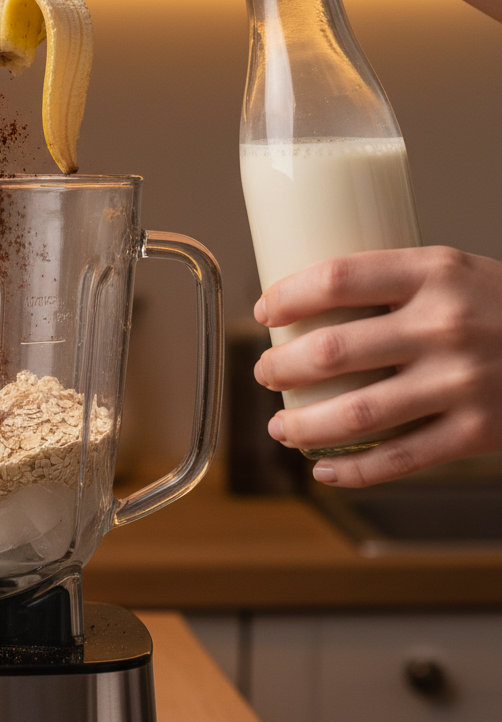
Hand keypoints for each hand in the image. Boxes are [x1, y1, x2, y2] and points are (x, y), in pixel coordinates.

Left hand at [254, 247, 501, 486]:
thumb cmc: (499, 306)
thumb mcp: (452, 271)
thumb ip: (391, 285)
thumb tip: (302, 305)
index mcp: (435, 272)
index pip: (337, 278)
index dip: (287, 296)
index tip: (264, 310)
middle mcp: (446, 325)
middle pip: (333, 350)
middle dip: (280, 367)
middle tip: (263, 371)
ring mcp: (463, 383)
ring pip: (356, 413)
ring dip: (302, 425)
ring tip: (280, 427)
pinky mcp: (479, 433)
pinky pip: (400, 458)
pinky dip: (353, 470)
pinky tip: (324, 469)